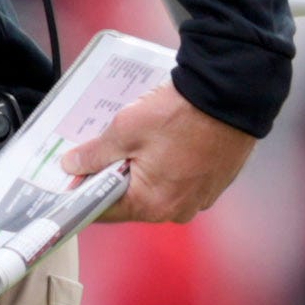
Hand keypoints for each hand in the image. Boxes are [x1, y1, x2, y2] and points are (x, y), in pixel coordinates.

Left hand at [61, 86, 255, 224]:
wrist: (231, 94)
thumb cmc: (182, 114)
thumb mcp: (126, 130)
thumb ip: (95, 154)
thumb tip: (74, 165)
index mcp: (151, 205)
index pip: (104, 210)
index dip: (85, 191)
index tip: (75, 176)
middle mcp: (178, 210)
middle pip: (133, 200)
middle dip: (117, 176)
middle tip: (112, 147)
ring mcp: (200, 198)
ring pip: (159, 190)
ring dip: (146, 170)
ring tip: (144, 138)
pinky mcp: (215, 183)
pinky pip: (182, 180)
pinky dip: (171, 166)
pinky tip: (169, 140)